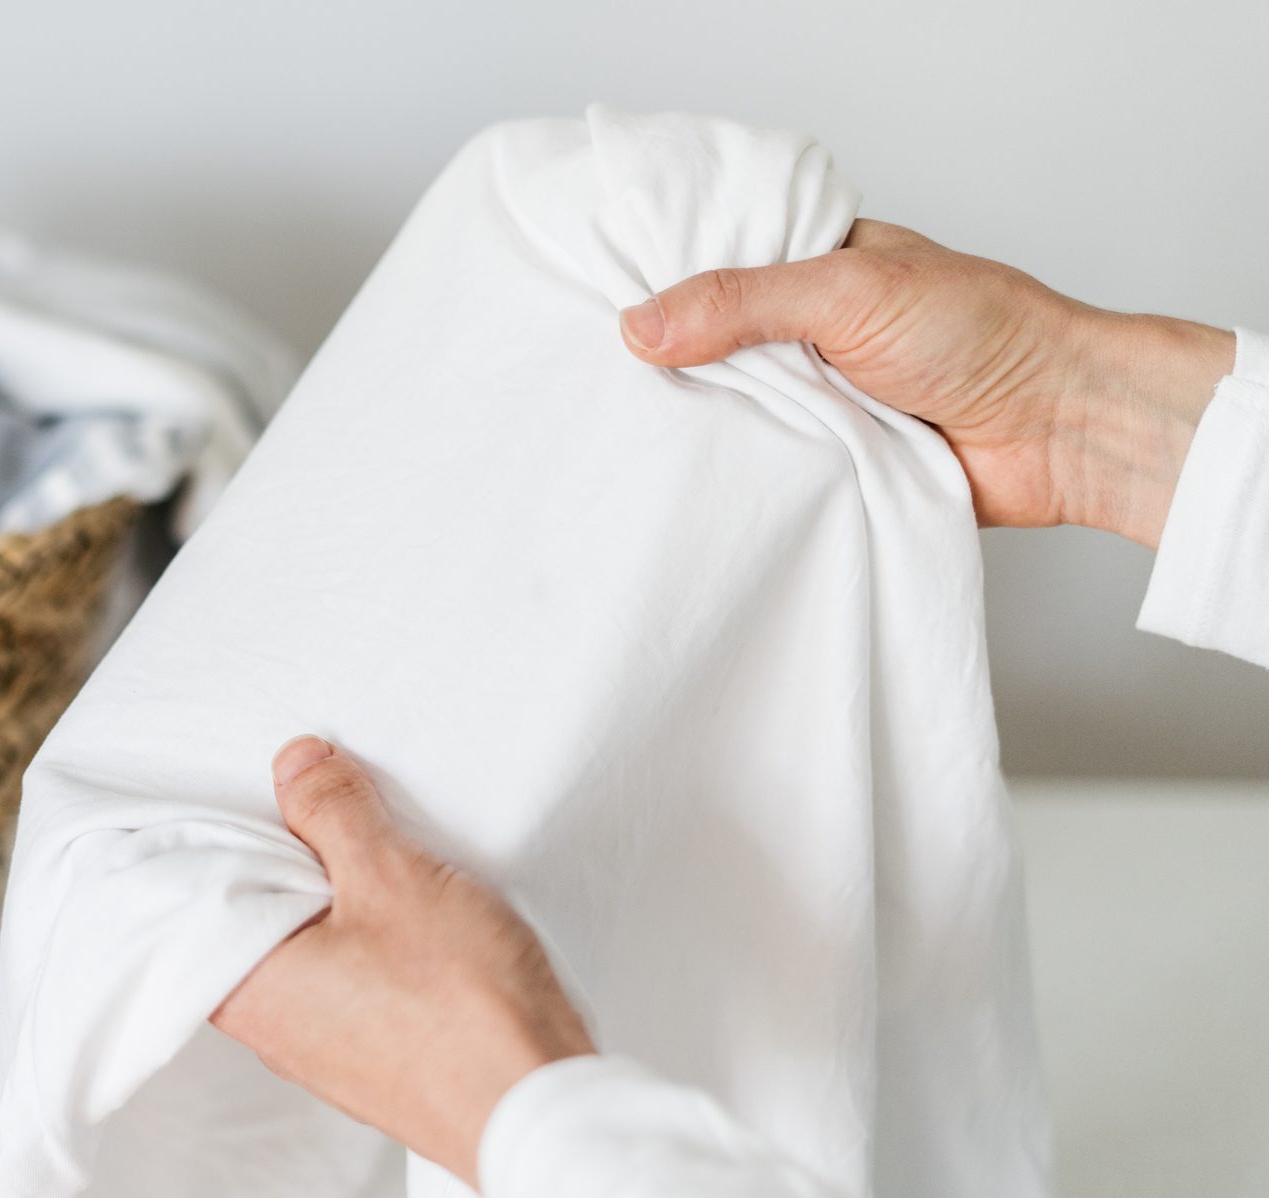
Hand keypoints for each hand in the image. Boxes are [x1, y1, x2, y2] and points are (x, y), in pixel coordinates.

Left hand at [211, 736, 593, 1187]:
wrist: (538, 1111)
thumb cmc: (459, 1008)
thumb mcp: (390, 877)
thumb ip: (332, 812)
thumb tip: (295, 764)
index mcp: (245, 985)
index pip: (194, 894)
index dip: (223, 832)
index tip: (257, 791)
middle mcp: (271, 1029)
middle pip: (253, 917)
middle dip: (286, 859)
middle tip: (327, 807)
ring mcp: (324, 1051)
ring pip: (307, 950)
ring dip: (336, 900)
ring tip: (382, 858)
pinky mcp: (376, 1060)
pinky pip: (351, 982)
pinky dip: (369, 942)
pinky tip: (414, 919)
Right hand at [618, 220, 1234, 547]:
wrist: (1060, 428)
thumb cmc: (984, 332)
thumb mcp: (847, 290)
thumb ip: (742, 302)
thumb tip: (639, 326)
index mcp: (821, 262)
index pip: (719, 264)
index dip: (661, 285)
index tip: (595, 306)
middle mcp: (815, 329)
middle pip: (715, 345)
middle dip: (672, 366)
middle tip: (601, 383)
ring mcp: (823, 397)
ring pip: (737, 410)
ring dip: (710, 426)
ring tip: (632, 435)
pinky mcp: (833, 460)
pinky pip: (768, 468)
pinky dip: (746, 475)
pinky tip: (696, 479)